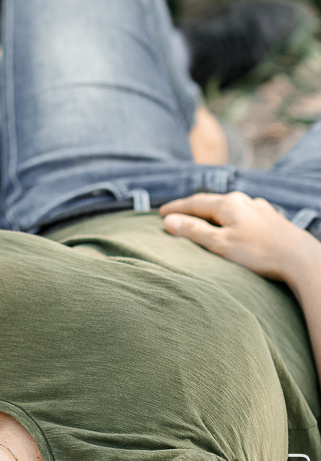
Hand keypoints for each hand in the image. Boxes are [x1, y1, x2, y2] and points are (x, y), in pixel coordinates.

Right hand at [160, 190, 314, 283]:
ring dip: (213, 213)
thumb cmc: (260, 253)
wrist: (301, 259)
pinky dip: (231, 218)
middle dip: (193, 208)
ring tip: (205, 219)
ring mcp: (260, 209)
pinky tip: (236, 224)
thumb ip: (193, 231)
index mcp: (228, 204)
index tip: (159, 214)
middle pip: (211, 202)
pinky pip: (244, 214)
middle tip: (177, 214)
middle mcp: (243, 201)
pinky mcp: (272, 220)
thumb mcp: (221, 244)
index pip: (194, 202)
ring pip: (230, 207)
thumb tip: (168, 221)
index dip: (175, 208)